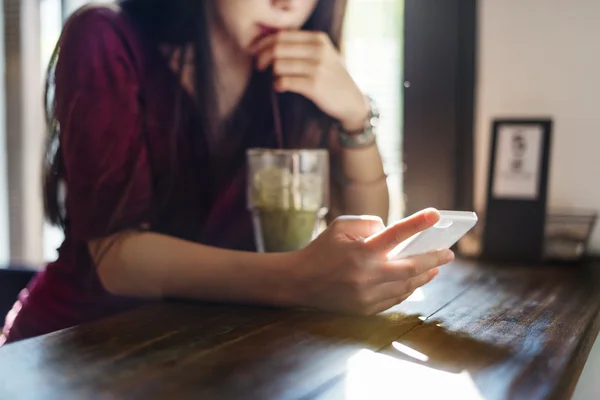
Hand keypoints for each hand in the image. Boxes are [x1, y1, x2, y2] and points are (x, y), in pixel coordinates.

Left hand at [251, 30, 368, 130]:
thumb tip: (270, 42)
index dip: (265, 42)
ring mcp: (317, 68)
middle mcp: (318, 50)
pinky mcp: (314, 86)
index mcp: (318, 39)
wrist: (351, 101)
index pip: (283, 34)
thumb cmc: (332, 78)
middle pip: (277, 48)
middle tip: (260, 66)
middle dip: (263, 57)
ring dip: (272, 73)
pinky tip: (280, 87)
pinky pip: (284, 81)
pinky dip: (277, 85)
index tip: (257, 52)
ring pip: (278, 65)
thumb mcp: (323, 54)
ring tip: (276, 78)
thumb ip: (302, 46)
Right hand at [287, 208, 454, 314]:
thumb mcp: (340, 226)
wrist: (299, 283)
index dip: (418, 222)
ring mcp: (368, 295)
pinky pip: (395, 298)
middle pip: (412, 266)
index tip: (436, 214)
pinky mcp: (366, 309)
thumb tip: (392, 231)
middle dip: (434, 258)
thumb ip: (368, 223)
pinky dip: (408, 288)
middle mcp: (367, 275)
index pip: (396, 233)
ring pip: (407, 285)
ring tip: (436, 267)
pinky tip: (415, 281)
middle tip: (449, 253)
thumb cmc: (321, 250)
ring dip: (424, 275)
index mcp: (361, 252)